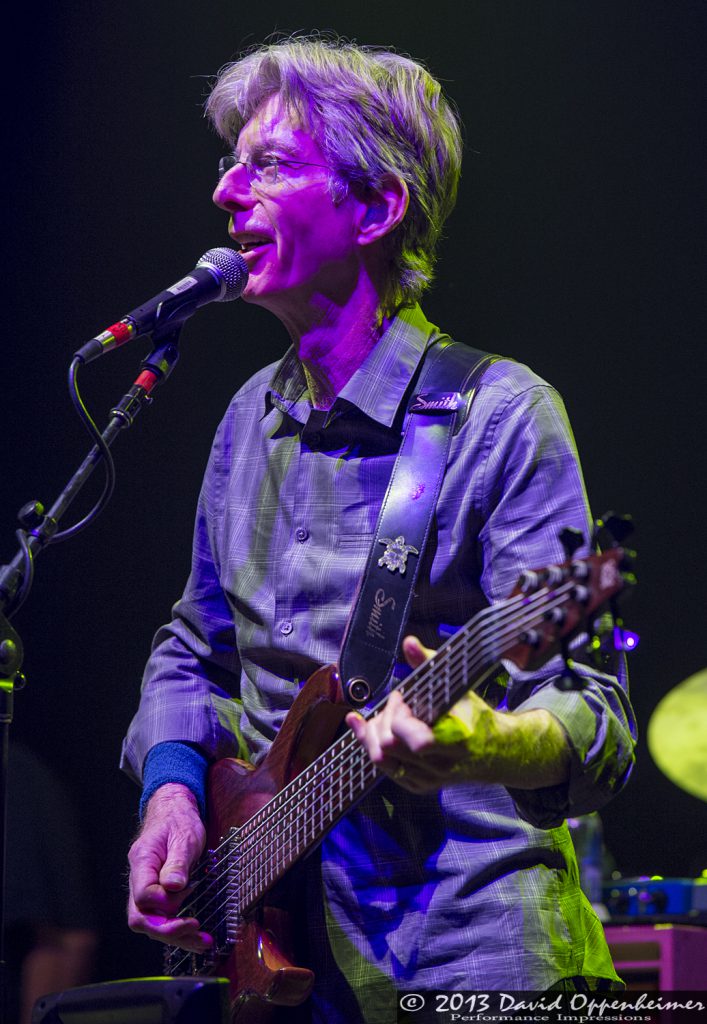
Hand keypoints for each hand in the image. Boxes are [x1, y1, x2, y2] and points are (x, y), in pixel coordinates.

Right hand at [127, 783, 211, 952]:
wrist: (173, 810)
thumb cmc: (179, 820)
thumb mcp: (184, 836)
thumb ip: (177, 862)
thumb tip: (173, 887)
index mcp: (142, 862)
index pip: (143, 896)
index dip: (165, 903)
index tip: (190, 890)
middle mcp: (138, 879)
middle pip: (141, 918)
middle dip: (169, 931)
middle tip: (198, 934)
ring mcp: (144, 888)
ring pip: (150, 923)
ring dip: (176, 937)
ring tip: (204, 943)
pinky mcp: (155, 894)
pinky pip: (160, 917)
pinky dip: (177, 929)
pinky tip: (195, 936)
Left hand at [346, 635, 569, 791]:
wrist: (495, 752)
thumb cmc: (475, 718)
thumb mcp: (458, 688)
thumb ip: (429, 663)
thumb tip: (409, 643)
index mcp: (455, 741)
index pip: (414, 739)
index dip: (399, 715)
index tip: (403, 697)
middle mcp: (440, 765)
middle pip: (389, 747)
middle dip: (384, 719)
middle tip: (395, 703)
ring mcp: (428, 778)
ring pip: (381, 759)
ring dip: (373, 732)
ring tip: (381, 714)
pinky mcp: (418, 785)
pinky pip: (385, 768)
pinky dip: (373, 745)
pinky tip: (370, 727)